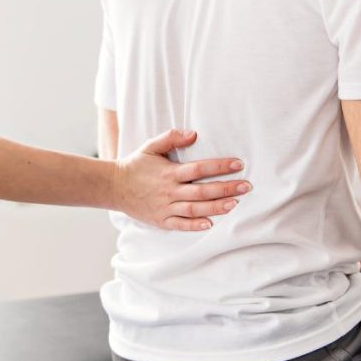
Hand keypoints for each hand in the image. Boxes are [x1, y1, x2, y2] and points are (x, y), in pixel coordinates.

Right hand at [114, 129, 250, 230]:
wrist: (114, 187)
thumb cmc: (136, 165)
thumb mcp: (151, 146)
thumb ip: (171, 137)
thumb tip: (194, 134)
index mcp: (169, 172)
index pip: (199, 168)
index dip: (220, 166)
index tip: (238, 164)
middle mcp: (169, 191)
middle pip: (202, 191)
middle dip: (226, 188)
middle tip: (246, 186)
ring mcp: (165, 207)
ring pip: (194, 209)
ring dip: (215, 207)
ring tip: (234, 204)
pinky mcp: (161, 220)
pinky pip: (180, 225)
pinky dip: (195, 226)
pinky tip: (210, 224)